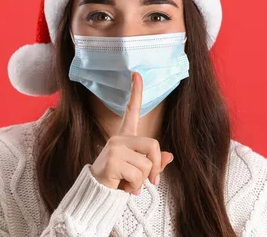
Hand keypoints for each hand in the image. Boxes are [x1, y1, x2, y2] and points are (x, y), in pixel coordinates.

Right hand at [90, 72, 173, 193]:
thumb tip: (170, 156)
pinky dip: (135, 187)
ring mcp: (115, 147)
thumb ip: (154, 162)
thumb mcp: (139, 170)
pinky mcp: (113, 160)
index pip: (132, 111)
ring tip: (129, 183)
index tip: (136, 74)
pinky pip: (138, 174)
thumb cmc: (118, 179)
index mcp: (125, 137)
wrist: (97, 193)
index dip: (135, 92)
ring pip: (146, 164)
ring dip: (142, 181)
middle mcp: (119, 138)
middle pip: (153, 145)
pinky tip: (125, 187)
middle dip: (155, 166)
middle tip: (151, 181)